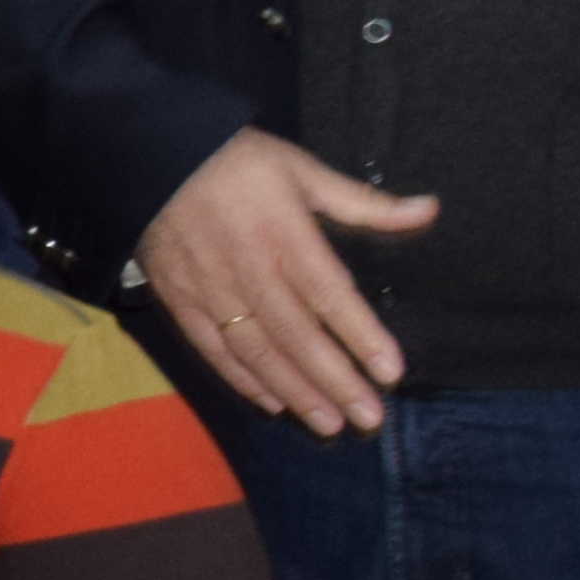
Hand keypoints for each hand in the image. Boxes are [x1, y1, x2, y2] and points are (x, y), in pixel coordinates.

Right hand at [136, 129, 431, 435]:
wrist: (151, 156)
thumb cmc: (237, 161)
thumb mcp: (302, 170)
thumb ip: (363, 202)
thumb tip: (428, 210)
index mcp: (284, 235)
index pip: (329, 293)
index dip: (360, 334)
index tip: (391, 371)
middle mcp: (248, 270)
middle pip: (295, 334)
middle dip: (334, 380)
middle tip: (369, 418)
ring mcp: (210, 289)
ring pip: (256, 349)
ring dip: (294, 390)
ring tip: (328, 423)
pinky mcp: (180, 300)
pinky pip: (212, 347)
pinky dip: (241, 378)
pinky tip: (271, 402)